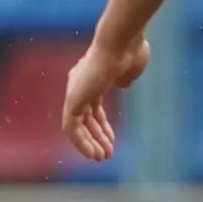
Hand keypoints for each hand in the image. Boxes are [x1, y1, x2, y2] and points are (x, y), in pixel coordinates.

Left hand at [62, 34, 151, 161]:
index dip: (103, 127)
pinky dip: (81, 142)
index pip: (93, 108)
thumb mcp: (131, 68)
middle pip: (86, 118)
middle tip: (107, 154)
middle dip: (97, 137)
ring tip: (102, 158)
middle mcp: (80, 84)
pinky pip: (71, 127)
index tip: (112, 141)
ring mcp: (75, 91)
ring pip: (78, 125)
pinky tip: (93, 153)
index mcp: (93, 77)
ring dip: (89, 143)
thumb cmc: (130, 51)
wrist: (121, 43)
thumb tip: (123, 83)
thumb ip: (125, 77)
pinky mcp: (72, 99)